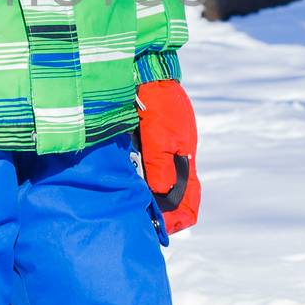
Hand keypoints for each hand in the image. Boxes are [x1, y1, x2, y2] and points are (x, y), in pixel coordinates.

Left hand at [136, 79, 200, 233]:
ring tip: (125, 213)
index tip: (161, 232)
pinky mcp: (140, 145)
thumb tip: (162, 196)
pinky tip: (115, 188)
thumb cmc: (159, 103)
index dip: (178, 219)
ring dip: (142, 199)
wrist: (144, 72)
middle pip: (169, 198)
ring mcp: (156, 153)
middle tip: (138, 227)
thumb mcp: (162, 134)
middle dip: (158, 213)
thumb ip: (161, 164)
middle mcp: (172, 161)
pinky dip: (130, 181)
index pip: (189, 201)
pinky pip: (137, 170)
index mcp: (184, 162)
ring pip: (152, 186)